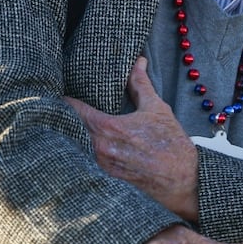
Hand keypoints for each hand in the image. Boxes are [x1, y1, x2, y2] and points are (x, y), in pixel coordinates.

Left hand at [66, 57, 199, 219]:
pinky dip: (81, 152)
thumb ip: (141, 84)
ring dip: (71, 136)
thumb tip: (138, 62)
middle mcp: (100, 149)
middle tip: (58, 108)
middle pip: (69, 129)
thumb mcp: (157, 109)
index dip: (63, 100)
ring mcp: (100, 166)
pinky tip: (82, 147)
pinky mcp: (105, 179)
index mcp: (109, 128)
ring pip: (75, 147)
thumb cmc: (172, 146)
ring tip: (67, 126)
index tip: (58, 93)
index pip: (73, 110)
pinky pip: (85, 162)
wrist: (184, 181)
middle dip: (64, 118)